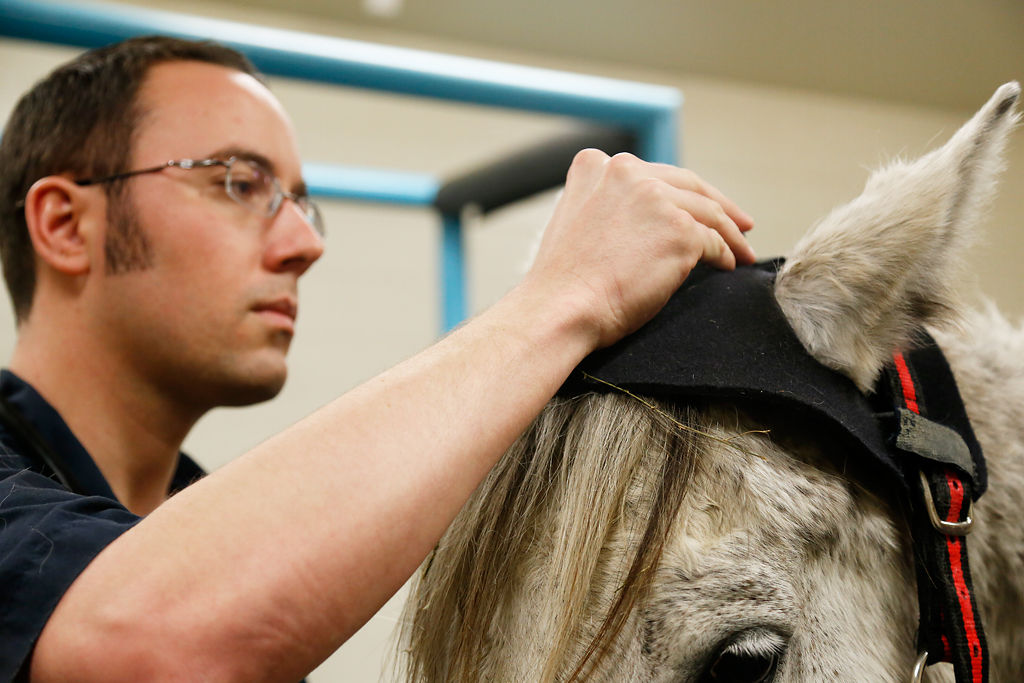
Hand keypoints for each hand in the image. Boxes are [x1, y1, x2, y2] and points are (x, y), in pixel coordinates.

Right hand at [524, 150, 754, 348]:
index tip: (695, 203)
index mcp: (596, 167)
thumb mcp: (575, 221)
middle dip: (718, 204)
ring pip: (708, 212)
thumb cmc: (565, 283)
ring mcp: (656, 199)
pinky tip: (726, 266)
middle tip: (739, 222)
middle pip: (688, 185)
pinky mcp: (680, 230)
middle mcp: (627, 171)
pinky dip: (724, 254)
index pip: (651, 174)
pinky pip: (713, 241)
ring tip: (740, 250)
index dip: (679, 191)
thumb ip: (605, 206)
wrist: (562, 309)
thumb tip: (646, 220)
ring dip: (729, 233)